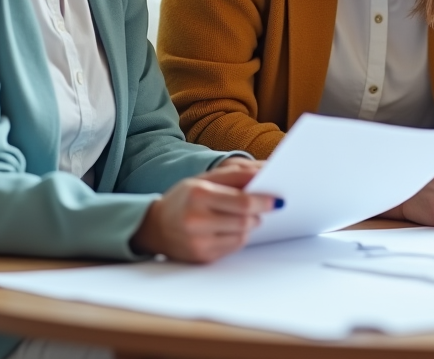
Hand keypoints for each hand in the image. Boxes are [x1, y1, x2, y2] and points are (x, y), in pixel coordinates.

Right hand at [131, 158, 277, 262]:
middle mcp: (197, 220)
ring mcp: (199, 242)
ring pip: (243, 234)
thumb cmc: (185, 198)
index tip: (278, 199)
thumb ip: (234, 175)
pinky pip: (234, 247)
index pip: (243, 201)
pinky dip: (239, 236)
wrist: (155, 227)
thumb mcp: (204, 179)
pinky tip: (232, 228)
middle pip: (245, 220)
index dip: (264, 201)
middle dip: (260, 213)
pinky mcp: (203, 257)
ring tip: (246, 216)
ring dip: (250, 224)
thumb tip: (265, 174)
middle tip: (267, 207)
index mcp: (199, 195)